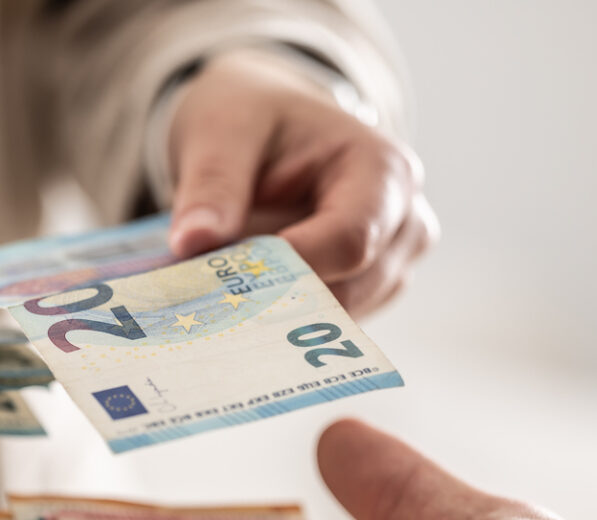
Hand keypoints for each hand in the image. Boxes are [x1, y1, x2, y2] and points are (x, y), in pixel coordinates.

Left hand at [166, 51, 436, 317]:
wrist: (267, 127)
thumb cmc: (256, 119)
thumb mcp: (224, 130)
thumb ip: (213, 183)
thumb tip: (193, 242)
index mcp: (384, 170)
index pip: (351, 240)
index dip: (291, 268)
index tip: (228, 281)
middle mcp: (404, 222)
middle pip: (347, 289)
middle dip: (277, 297)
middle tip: (208, 300)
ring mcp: (391, 264)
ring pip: (337, 317)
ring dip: (276, 311)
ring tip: (221, 292)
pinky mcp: (367, 293)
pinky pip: (326, 325)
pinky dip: (281, 318)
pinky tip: (240, 302)